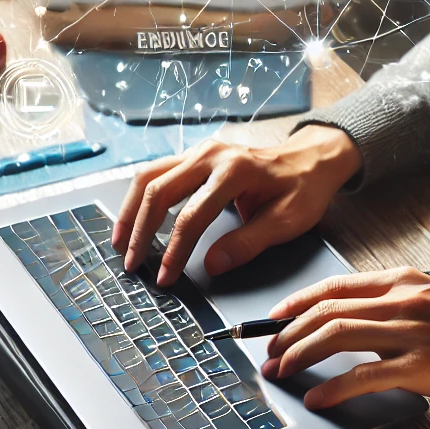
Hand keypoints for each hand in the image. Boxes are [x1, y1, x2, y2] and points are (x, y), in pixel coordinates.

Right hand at [112, 125, 360, 286]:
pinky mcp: (194, 156)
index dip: (174, 251)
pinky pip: (157, 173)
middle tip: (131, 264)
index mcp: (235, 171)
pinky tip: (132, 219)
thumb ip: (247, 244)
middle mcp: (211, 155)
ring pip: (150, 177)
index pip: (192, 216)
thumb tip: (211, 265)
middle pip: (159, 191)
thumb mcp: (286, 222)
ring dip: (130, 210)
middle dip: (140, 231)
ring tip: (119, 242)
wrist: (310, 159)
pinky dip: (139, 197)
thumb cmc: (302, 189)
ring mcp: (199, 152)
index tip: (164, 277)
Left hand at [261, 268, 429, 410]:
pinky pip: (363, 376)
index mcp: (405, 281)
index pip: (336, 286)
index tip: (275, 318)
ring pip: (335, 336)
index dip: (297, 302)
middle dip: (287, 333)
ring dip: (299, 355)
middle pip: (326, 310)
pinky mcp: (421, 367)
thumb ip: (396, 308)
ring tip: (283, 373)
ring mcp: (411, 333)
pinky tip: (319, 399)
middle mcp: (403, 301)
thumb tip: (353, 326)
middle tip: (269, 354)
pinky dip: (332, 388)